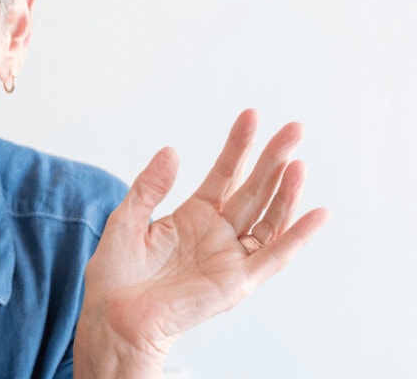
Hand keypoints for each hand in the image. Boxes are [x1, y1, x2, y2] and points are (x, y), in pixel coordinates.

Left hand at [73, 109, 329, 376]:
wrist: (114, 315)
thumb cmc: (116, 273)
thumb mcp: (127, 219)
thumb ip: (150, 186)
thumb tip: (171, 150)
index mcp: (193, 214)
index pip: (224, 173)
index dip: (238, 145)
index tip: (250, 115)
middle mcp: (217, 232)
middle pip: (253, 189)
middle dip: (273, 158)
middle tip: (294, 127)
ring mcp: (230, 256)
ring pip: (268, 218)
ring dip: (286, 191)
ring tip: (298, 160)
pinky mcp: (237, 282)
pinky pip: (274, 256)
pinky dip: (297, 236)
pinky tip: (316, 213)